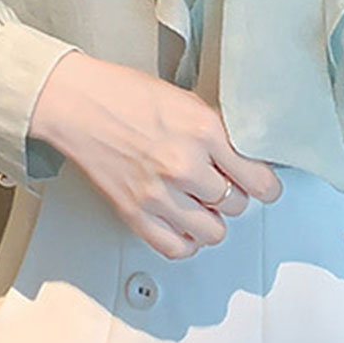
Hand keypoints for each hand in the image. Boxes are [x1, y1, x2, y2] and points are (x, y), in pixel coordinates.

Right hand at [30, 51, 283, 258]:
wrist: (77, 103)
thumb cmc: (124, 95)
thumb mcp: (186, 101)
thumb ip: (216, 132)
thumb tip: (243, 157)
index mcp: (204, 130)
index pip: (258, 178)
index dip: (266, 187)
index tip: (264, 187)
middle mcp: (185, 164)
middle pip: (236, 205)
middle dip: (234, 196)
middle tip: (222, 186)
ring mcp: (159, 193)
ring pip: (212, 232)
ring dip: (212, 221)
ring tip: (203, 206)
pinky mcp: (135, 213)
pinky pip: (176, 247)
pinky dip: (187, 242)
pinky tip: (184, 225)